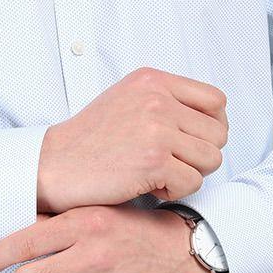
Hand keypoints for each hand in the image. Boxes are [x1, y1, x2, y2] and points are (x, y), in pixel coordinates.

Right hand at [36, 67, 227, 213]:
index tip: (195, 142)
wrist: (54, 164)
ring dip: (190, 174)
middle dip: (200, 155)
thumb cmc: (89, 139)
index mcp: (152, 81)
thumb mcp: (127, 100)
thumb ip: (166, 100)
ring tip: (160, 175)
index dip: (214, 126)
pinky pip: (192, 182)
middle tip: (173, 164)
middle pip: (218, 133)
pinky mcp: (154, 160)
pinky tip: (149, 186)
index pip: (216, 100)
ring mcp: (156, 129)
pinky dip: (174, 191)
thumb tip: (212, 119)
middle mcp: (157, 99)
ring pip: (211, 159)